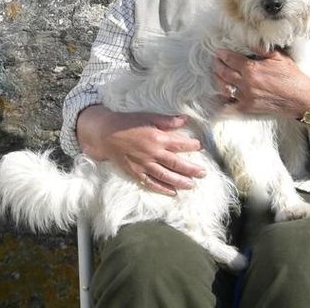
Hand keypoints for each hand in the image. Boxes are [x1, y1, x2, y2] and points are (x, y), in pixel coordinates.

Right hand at [76, 106, 205, 195]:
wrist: (106, 134)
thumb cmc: (128, 123)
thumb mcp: (149, 117)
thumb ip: (168, 120)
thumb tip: (185, 119)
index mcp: (158, 138)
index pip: (180, 144)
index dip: (192, 146)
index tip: (200, 147)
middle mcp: (153, 153)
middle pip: (176, 164)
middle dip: (191, 169)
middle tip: (203, 173)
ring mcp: (144, 165)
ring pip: (166, 176)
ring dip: (180, 181)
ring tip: (192, 185)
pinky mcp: (136, 172)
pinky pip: (151, 183)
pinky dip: (162, 188)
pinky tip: (172, 192)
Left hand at [214, 49, 309, 145]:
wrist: (300, 99)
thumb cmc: (291, 76)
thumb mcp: (279, 57)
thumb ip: (262, 48)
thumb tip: (250, 39)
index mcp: (252, 69)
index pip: (230, 59)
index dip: (222, 54)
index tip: (219, 52)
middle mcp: (246, 83)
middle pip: (223, 73)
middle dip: (217, 65)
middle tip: (216, 60)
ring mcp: (246, 97)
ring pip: (223, 87)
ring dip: (218, 79)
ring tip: (217, 73)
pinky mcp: (248, 108)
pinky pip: (230, 103)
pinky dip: (224, 98)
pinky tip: (222, 92)